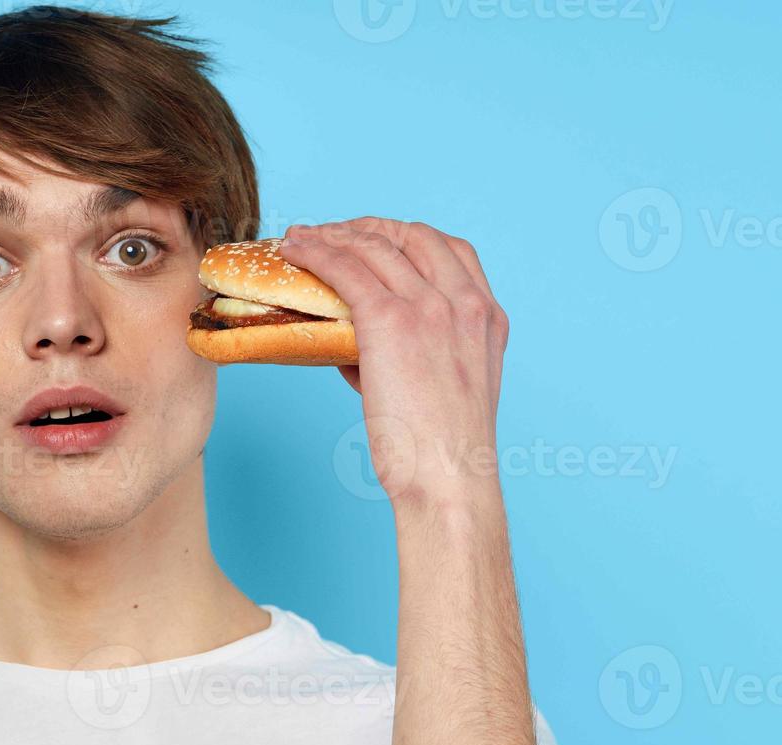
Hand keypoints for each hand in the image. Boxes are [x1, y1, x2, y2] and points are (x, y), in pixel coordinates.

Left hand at [279, 219, 509, 507]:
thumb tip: (353, 350)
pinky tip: (294, 251)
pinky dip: (316, 252)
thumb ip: (410, 359)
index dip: (406, 237)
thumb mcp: (443, 391)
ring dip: (332, 235)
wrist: (448, 479)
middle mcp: (465, 303)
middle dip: (367, 228)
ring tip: (301, 238)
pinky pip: (346, 267)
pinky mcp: (391, 320)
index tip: (374, 241)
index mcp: (487, 317)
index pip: (450, 250)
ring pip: (374, 246)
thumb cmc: (439, 453)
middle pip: (411, 236)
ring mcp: (430, 307)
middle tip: (331, 235)